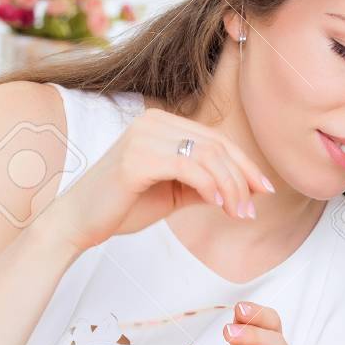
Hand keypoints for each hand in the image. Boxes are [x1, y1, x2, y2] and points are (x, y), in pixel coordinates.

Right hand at [46, 106, 274, 252]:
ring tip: (238, 213)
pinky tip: (218, 205)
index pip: (217, 140)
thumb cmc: (124, 206)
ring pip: (208, 156)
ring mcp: (143, 136)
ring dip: (231, 187)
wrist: (79, 222)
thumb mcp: (175, 193)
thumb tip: (247, 189)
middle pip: (217, 146)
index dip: (246, 165)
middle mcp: (154, 122)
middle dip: (243, 179)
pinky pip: (188, 167)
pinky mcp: (136, 157)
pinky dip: (210, 186)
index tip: (265, 191)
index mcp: (162, 124)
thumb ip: (206, 185)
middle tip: (252, 210)